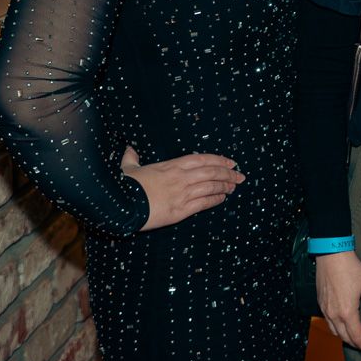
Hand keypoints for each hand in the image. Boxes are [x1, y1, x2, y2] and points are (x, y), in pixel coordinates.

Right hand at [120, 147, 242, 230]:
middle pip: (211, 172)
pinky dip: (215, 200)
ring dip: (225, 186)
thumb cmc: (124, 186)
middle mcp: (180, 178)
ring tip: (234, 187)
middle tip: (240, 176)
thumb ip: (131, 158)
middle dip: (228, 174)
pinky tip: (222, 198)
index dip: (219, 160)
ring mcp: (182, 194)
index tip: (230, 162)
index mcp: (171, 166)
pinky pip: (204, 203)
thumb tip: (129, 149)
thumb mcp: (128, 169)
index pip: (202, 159)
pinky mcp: (181, 210)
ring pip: (211, 187)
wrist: (121, 206)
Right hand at [316, 251, 360, 353]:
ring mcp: (325, 310)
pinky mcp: (320, 304)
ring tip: (356, 337)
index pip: (357, 337)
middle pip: (345, 338)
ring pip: (335, 332)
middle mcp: (334, 315)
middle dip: (357, 344)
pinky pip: (329, 323)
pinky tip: (344, 324)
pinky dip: (337, 328)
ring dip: (346, 338)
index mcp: (347, 312)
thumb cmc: (351, 269)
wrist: (331, 255)